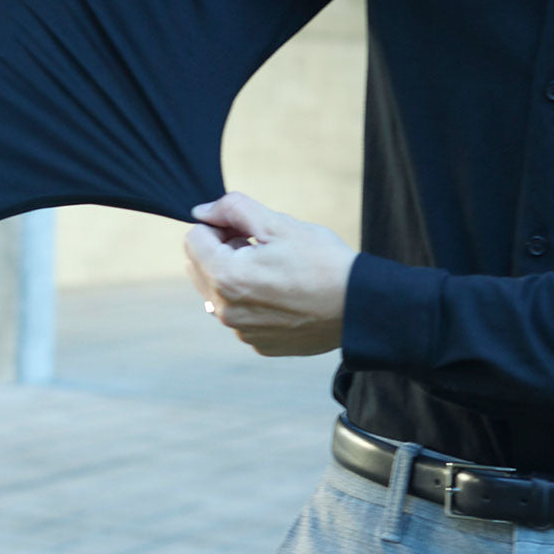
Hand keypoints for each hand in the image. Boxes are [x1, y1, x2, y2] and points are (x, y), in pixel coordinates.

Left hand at [184, 191, 357, 356]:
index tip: (248, 229)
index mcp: (226, 277)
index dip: (219, 226)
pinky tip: (284, 294)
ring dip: (236, 275)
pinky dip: (252, 300)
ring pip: (219, 292)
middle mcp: (226, 310)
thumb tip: (201, 211)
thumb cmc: (323, 263)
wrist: (360, 307)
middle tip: (262, 246)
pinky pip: (240, 314)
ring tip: (276, 271)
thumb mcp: (279, 223)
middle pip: (200, 267)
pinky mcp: (258, 344)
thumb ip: (233, 209)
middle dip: (222, 251)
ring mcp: (241, 331)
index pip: (193, 239)